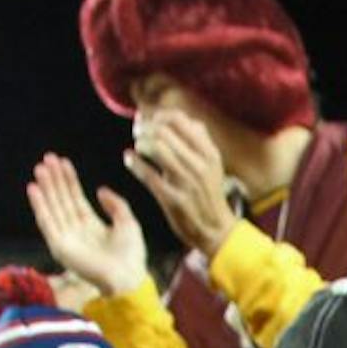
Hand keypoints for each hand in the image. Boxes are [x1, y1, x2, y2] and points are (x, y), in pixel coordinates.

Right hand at [25, 154, 148, 298]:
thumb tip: (100, 190)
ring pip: (53, 208)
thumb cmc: (132, 256)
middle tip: (48, 158)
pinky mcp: (60, 247)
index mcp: (92, 226)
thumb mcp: (128, 223)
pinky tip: (34, 189)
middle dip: (55, 179)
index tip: (62, 161)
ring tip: (40, 168)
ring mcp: (67, 239)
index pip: (76, 197)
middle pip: (62, 199)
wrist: (128, 278)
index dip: (69, 180)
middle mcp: (77, 231)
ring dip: (45, 188)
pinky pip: (47, 223)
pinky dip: (39, 206)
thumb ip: (116, 204)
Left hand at [123, 108, 238, 260]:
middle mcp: (199, 166)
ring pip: (156, 148)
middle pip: (163, 131)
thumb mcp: (213, 166)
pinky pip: (148, 174)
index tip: (150, 120)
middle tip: (138, 132)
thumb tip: (185, 119)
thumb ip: (201, 141)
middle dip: (145, 128)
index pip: (179, 120)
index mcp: (209, 154)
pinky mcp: (173, 199)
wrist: (217, 231)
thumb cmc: (210, 195)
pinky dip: (134, 163)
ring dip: (141, 143)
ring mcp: (186, 183)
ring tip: (138, 146)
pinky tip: (129, 159)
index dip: (158, 115)